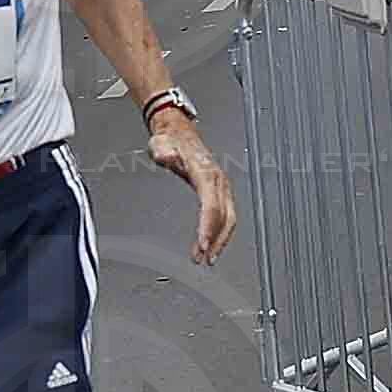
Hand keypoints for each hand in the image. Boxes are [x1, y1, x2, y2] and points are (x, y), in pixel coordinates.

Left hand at [150, 108, 234, 264]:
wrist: (178, 132)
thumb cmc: (170, 141)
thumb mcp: (161, 144)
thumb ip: (164, 152)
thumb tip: (165, 156)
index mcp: (205, 173)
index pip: (211, 206)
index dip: (208, 227)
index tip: (202, 245)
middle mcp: (218, 180)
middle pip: (225, 217)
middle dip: (216, 240)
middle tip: (204, 259)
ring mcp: (221, 186)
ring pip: (229, 218)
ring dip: (220, 241)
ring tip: (207, 258)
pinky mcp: (219, 191)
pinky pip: (225, 215)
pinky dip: (220, 233)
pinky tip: (209, 244)